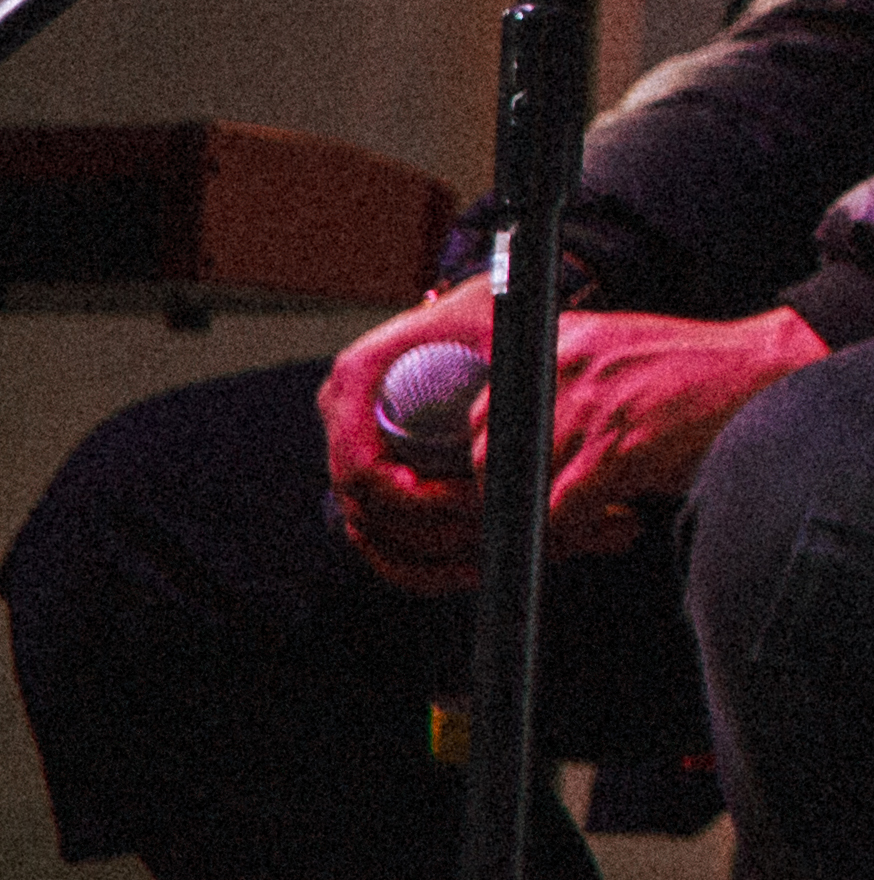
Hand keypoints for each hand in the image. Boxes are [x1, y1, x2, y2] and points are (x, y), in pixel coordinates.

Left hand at [315, 294, 832, 582]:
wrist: (770, 370)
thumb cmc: (702, 374)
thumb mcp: (622, 353)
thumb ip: (570, 378)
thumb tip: (522, 436)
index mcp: (564, 339)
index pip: (484, 408)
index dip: (495, 457)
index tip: (516, 482)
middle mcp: (567, 365)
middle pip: (487, 452)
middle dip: (509, 495)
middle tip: (548, 515)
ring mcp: (590, 405)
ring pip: (520, 487)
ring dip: (547, 519)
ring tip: (589, 524)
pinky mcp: (617, 445)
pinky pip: (563, 509)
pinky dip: (583, 529)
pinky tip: (620, 523)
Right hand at [317, 284, 499, 591]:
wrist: (494, 310)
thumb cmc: (498, 315)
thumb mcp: (504, 329)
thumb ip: (507, 371)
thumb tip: (522, 433)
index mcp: (358, 379)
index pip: (363, 469)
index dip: (418, 499)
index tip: (476, 502)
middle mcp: (345, 420)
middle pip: (370, 512)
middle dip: (440, 535)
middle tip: (506, 539)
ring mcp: (356, 454)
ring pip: (380, 537)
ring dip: (441, 560)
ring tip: (509, 556)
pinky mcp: (380, 482)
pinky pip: (388, 544)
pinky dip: (429, 567)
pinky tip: (480, 569)